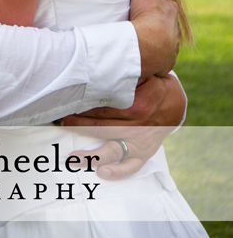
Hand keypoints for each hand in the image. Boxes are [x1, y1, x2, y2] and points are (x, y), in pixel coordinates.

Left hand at [62, 74, 185, 178]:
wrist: (174, 103)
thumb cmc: (151, 85)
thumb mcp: (141, 75)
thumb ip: (123, 75)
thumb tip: (100, 65)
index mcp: (135, 106)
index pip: (102, 109)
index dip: (83, 109)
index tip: (66, 107)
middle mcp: (136, 126)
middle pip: (102, 128)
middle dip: (79, 127)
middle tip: (62, 124)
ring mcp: (140, 142)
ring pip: (113, 150)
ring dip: (91, 154)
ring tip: (74, 157)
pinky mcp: (145, 153)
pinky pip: (131, 166)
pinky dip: (117, 171)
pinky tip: (102, 172)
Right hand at [129, 0, 179, 80]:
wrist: (149, 45)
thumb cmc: (147, 15)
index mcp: (171, 11)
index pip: (159, 4)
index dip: (148, 3)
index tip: (137, 6)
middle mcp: (174, 29)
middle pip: (160, 22)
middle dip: (150, 22)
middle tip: (134, 22)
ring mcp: (170, 46)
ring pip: (159, 39)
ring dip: (149, 40)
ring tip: (134, 39)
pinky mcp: (165, 61)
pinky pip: (157, 56)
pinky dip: (150, 54)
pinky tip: (139, 53)